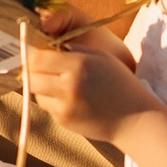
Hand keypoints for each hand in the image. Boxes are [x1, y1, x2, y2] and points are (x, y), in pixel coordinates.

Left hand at [21, 10, 161, 143]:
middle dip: (32, 70)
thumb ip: (71, 50)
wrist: (136, 118)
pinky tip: (69, 98)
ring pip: (35, 92)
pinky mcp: (64, 120)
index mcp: (78, 64)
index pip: (37, 58)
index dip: (31, 54)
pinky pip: (46, 106)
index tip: (33, 52)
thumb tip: (42, 46)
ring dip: (40, 86)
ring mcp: (65, 106)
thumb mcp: (100, 56)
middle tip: (41, 68)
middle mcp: (69, 85)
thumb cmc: (119, 82)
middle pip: (30, 75)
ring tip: (59, 83)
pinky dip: (51, 100)